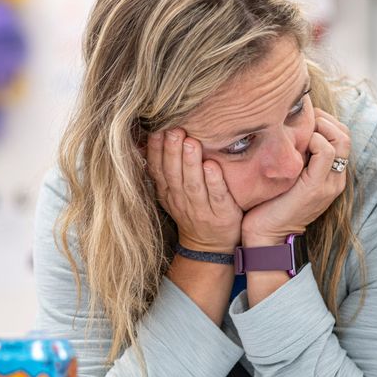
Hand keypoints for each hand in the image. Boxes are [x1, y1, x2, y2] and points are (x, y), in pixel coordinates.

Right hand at [146, 128, 242, 252]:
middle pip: (173, 175)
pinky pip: (217, 197)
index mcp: (167, 194)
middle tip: (174, 130)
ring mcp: (201, 210)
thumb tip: (153, 137)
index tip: (157, 131)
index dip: (156, 151)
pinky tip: (212, 165)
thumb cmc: (192, 211)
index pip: (158, 171)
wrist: (209, 246)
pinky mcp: (222, 216)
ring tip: (191, 142)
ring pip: (193, 185)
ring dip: (191, 163)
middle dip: (172, 152)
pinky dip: (214, 182)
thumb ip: (165, 170)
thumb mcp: (172, 194)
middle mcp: (181, 202)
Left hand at [241, 109, 350, 243]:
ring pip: (341, 139)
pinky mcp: (316, 187)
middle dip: (324, 118)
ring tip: (299, 129)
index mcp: (330, 175)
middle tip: (301, 117)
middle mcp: (335, 178)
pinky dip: (314, 139)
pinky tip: (297, 144)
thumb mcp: (286, 175)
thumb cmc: (270, 204)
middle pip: (344, 134)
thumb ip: (294, 158)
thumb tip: (285, 128)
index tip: (302, 117)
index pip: (340, 136)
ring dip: (320, 126)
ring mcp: (329, 183)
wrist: (266, 236)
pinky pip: (326, 152)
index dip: (324, 120)